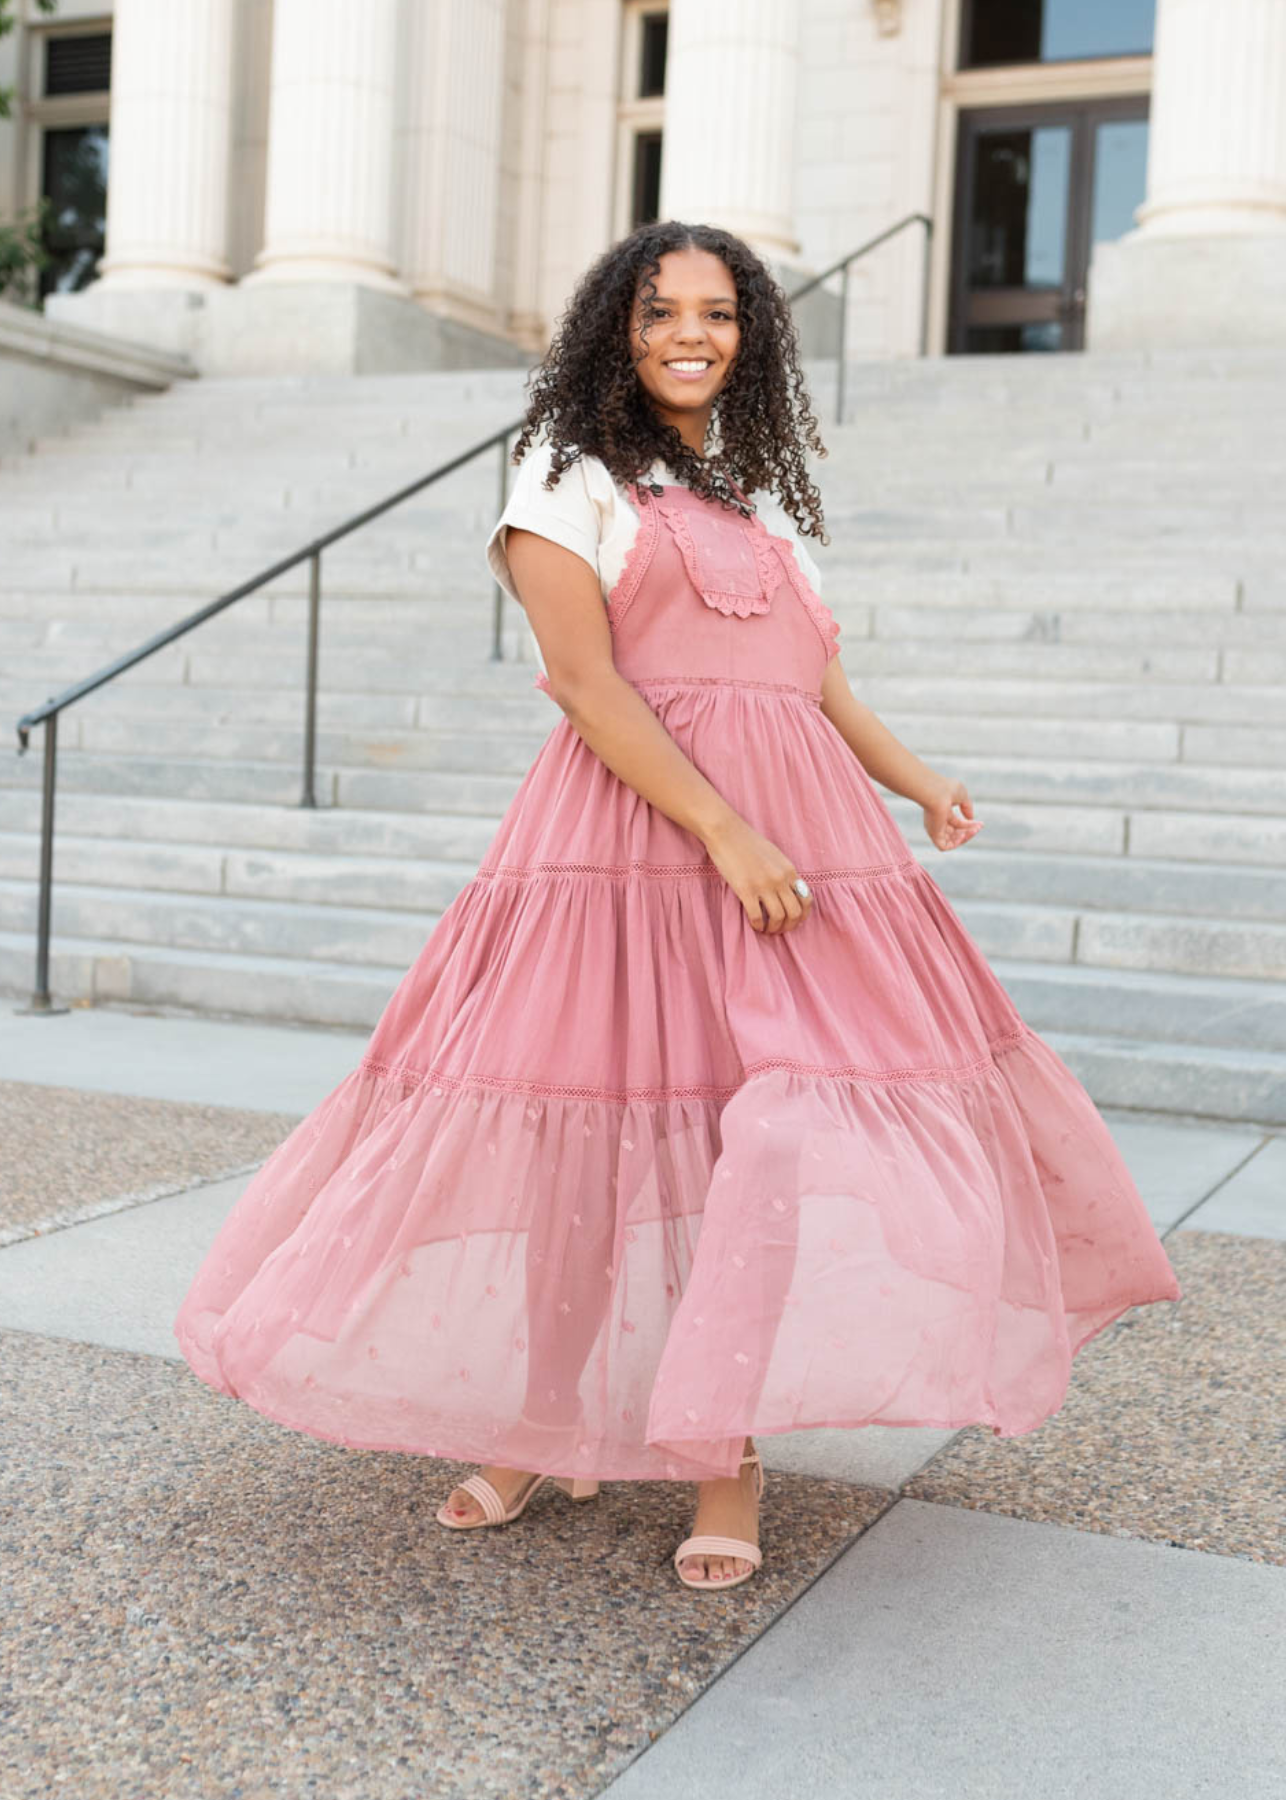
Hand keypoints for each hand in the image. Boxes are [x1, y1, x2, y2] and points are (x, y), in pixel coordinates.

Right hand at [702, 815, 813, 933]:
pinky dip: (758, 925)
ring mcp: (763, 884)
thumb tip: (788, 891)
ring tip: (766, 929)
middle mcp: (780, 879)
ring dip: (773, 928)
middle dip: (789, 926)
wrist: (727, 832)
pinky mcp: (746, 889)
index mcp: (789, 870)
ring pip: (778, 917)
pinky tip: (754, 925)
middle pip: (794, 912)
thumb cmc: (748, 843)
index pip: (806, 899)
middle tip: (779, 929)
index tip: (794, 921)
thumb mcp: (774, 856)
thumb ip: (783, 873)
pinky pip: (757, 916)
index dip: (803, 915)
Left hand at [920, 773, 982, 851]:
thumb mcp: (962, 796)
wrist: (937, 792)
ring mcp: (935, 829)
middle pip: (955, 832)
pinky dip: (956, 843)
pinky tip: (964, 834)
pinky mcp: (934, 835)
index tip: (981, 824)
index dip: (969, 825)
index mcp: (941, 811)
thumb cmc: (948, 790)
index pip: (956, 823)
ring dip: (966, 837)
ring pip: (951, 840)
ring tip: (974, 830)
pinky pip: (944, 846)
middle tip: (979, 827)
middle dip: (969, 831)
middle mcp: (937, 821)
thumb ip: (967, 807)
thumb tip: (970, 818)